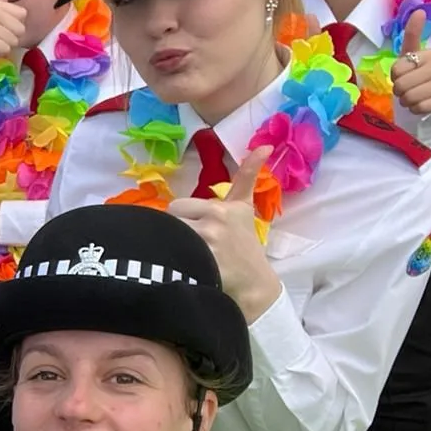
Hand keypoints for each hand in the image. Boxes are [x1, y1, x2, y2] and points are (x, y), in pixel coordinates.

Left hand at [167, 147, 282, 322]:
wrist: (254, 285)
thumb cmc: (245, 246)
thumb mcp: (245, 208)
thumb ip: (247, 176)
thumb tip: (263, 145)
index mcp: (223, 208)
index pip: (177, 207)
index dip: (180, 220)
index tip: (195, 232)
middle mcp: (215, 222)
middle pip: (169, 221)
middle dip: (175, 231)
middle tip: (187, 245)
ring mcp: (207, 244)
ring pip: (167, 237)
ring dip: (170, 246)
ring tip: (184, 257)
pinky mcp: (200, 265)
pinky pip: (170, 257)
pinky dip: (170, 263)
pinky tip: (180, 269)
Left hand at [390, 10, 430, 115]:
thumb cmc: (420, 73)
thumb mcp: (412, 55)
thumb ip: (412, 34)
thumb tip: (419, 11)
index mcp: (430, 53)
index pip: (397, 69)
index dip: (396, 76)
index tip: (405, 73)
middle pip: (401, 84)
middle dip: (399, 91)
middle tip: (408, 89)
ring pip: (410, 97)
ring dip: (406, 101)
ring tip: (414, 96)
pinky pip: (419, 108)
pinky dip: (416, 109)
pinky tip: (423, 103)